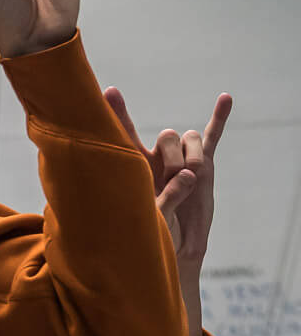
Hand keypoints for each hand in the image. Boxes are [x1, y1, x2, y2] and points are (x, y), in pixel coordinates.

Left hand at [103, 87, 231, 261]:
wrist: (177, 244)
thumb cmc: (154, 231)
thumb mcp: (153, 215)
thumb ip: (167, 195)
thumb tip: (188, 174)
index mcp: (135, 164)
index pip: (123, 134)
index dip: (117, 113)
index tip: (109, 91)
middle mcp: (157, 157)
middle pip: (168, 135)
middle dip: (173, 156)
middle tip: (174, 178)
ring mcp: (181, 159)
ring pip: (190, 138)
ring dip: (193, 156)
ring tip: (190, 178)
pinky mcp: (204, 166)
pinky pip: (212, 136)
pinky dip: (219, 118)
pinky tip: (225, 98)